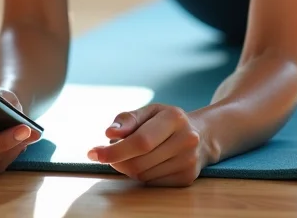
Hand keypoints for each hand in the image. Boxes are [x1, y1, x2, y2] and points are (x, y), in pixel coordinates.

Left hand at [87, 103, 208, 186]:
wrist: (202, 135)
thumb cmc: (167, 121)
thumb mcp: (149, 111)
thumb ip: (128, 119)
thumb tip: (109, 133)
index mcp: (174, 117)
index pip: (140, 141)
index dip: (115, 150)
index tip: (93, 153)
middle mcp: (186, 139)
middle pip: (139, 162)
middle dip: (118, 160)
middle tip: (110, 153)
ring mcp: (189, 161)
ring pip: (143, 175)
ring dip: (129, 168)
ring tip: (134, 154)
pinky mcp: (187, 178)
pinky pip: (153, 184)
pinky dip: (143, 175)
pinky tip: (149, 163)